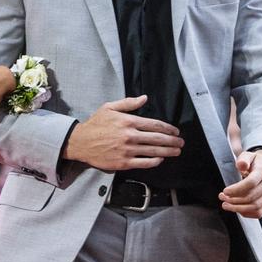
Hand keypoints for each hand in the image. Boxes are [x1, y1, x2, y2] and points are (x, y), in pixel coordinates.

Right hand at [63, 95, 182, 170]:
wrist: (80, 142)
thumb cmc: (95, 124)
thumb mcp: (109, 107)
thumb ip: (128, 103)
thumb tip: (145, 98)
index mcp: (129, 121)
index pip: (155, 125)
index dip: (168, 128)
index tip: (175, 131)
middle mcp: (130, 136)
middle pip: (158, 138)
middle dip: (172, 141)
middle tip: (181, 142)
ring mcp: (127, 150)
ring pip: (154, 151)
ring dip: (168, 151)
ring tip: (176, 151)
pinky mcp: (123, 162)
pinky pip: (144, 163)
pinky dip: (154, 161)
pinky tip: (160, 159)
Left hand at [219, 149, 261, 218]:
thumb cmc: (255, 162)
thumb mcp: (248, 156)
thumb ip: (243, 159)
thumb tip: (241, 165)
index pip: (251, 183)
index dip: (236, 189)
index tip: (225, 191)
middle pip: (251, 197)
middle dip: (233, 199)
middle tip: (222, 197)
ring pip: (254, 207)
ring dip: (237, 208)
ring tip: (226, 204)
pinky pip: (258, 212)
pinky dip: (245, 213)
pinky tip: (236, 208)